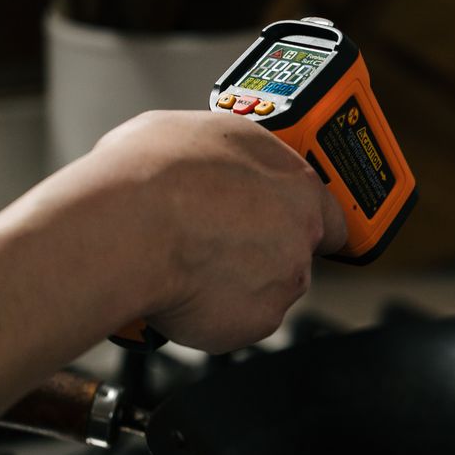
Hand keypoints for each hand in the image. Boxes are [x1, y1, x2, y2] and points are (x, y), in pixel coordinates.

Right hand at [83, 110, 345, 352]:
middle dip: (259, 253)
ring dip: (235, 285)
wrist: (128, 227)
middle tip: (213, 245)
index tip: (277, 226)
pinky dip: (212, 314)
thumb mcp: (194, 132)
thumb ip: (224, 157)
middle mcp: (301, 231)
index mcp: (294, 180)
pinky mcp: (260, 320)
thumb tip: (206, 160)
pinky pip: (239, 322)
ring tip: (187, 266)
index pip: (326, 212)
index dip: (297, 220)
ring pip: (266, 289)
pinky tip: (181, 292)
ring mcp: (285, 279)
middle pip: (293, 252)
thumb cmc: (152, 175)